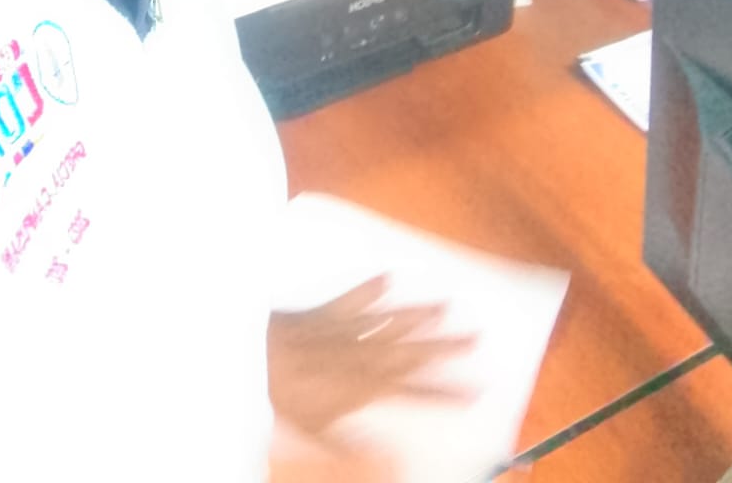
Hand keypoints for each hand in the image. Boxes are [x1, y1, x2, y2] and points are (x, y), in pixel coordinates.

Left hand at [268, 274, 475, 438]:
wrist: (253, 352)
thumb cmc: (283, 394)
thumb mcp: (316, 428)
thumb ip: (350, 441)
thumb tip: (387, 455)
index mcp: (364, 384)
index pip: (415, 390)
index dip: (447, 391)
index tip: (476, 390)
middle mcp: (361, 353)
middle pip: (412, 350)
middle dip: (446, 346)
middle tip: (477, 337)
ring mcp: (345, 329)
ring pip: (389, 320)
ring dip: (417, 313)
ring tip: (446, 304)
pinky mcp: (326, 312)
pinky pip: (351, 299)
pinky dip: (369, 289)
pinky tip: (387, 276)